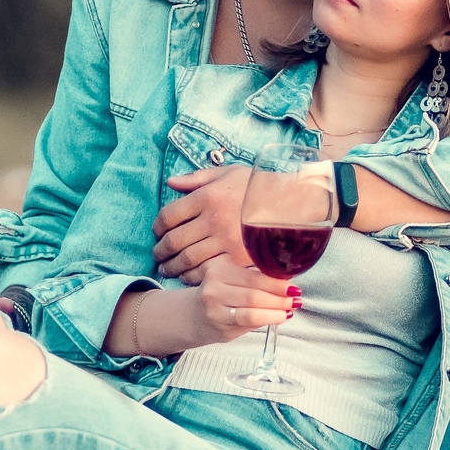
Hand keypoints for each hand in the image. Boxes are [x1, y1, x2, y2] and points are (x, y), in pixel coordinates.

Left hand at [153, 164, 250, 284]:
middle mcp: (212, 219)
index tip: (157, 233)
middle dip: (160, 251)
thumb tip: (171, 182)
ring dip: (172, 267)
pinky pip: (208, 271)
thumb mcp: (228, 173)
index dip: (157, 227)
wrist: (292, 203)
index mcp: (206, 197)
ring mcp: (225, 240)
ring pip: (187, 259)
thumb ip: (197, 178)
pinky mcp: (238, 257)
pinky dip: (193, 276)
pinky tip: (189, 276)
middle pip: (173, 241)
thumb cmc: (258, 186)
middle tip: (157, 256)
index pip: (168, 216)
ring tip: (168, 269)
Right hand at [196, 253, 295, 343]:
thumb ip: (254, 279)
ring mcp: (214, 309)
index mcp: (219, 270)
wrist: (193, 316)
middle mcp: (214, 287)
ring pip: (252, 310)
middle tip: (296, 298)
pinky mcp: (219, 325)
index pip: (253, 276)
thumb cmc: (219, 296)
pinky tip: (279, 317)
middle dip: (279, 297)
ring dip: (276, 310)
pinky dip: (268, 319)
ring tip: (290, 309)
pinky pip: (248, 322)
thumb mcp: (231, 280)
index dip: (276, 282)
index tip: (293, 285)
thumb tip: (286, 281)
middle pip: (254, 293)